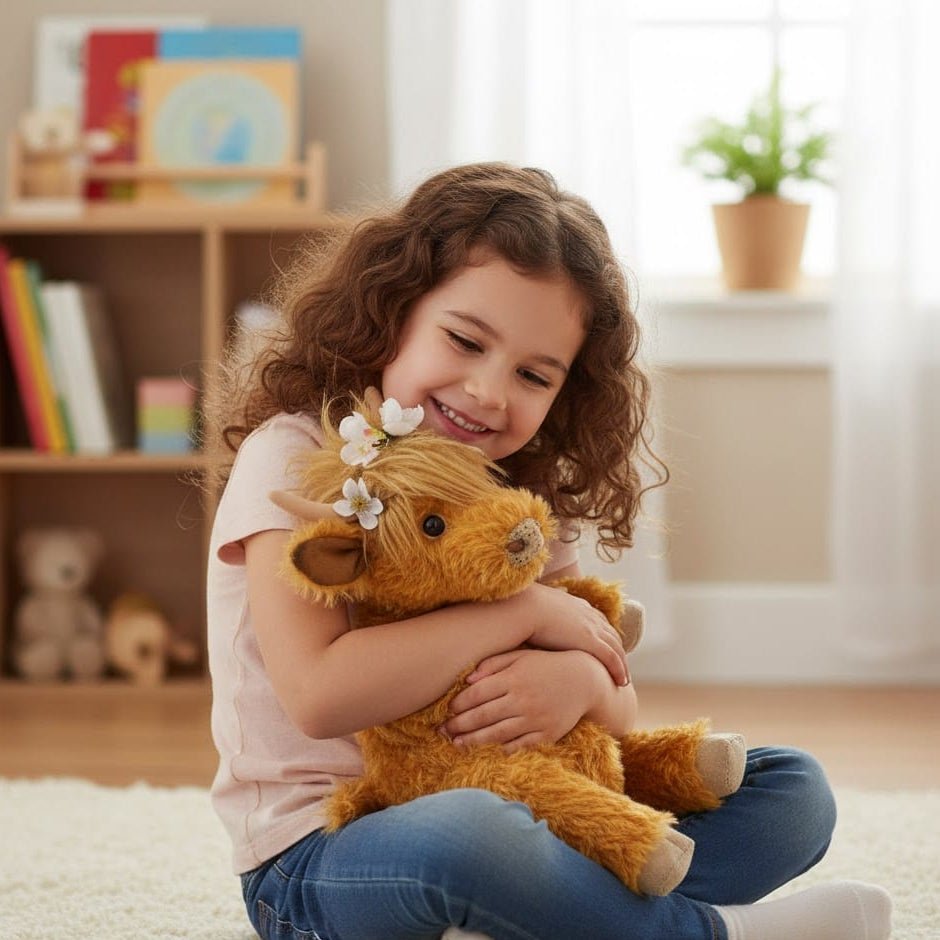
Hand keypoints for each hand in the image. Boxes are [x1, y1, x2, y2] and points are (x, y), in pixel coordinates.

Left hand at [442, 649, 591, 752]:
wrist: (585, 680)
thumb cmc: (547, 665)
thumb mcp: (521, 656)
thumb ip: (494, 664)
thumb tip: (467, 680)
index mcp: (514, 677)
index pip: (478, 694)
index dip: (460, 704)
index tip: (448, 710)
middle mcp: (522, 699)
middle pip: (483, 716)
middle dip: (459, 725)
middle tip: (442, 731)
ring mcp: (535, 718)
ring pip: (497, 733)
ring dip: (473, 741)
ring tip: (456, 744)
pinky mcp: (546, 733)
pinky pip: (519, 745)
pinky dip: (502, 749)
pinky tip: (487, 751)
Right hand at [520, 583, 628, 685]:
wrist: (523, 609)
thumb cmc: (521, 612)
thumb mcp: (534, 612)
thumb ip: (539, 620)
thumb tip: (530, 629)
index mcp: (576, 606)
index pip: (598, 621)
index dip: (604, 635)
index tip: (608, 647)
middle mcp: (588, 615)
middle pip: (611, 635)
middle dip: (618, 650)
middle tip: (621, 666)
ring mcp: (591, 627)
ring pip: (616, 648)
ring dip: (622, 663)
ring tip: (623, 679)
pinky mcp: (591, 641)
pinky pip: (612, 657)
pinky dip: (619, 669)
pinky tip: (621, 682)